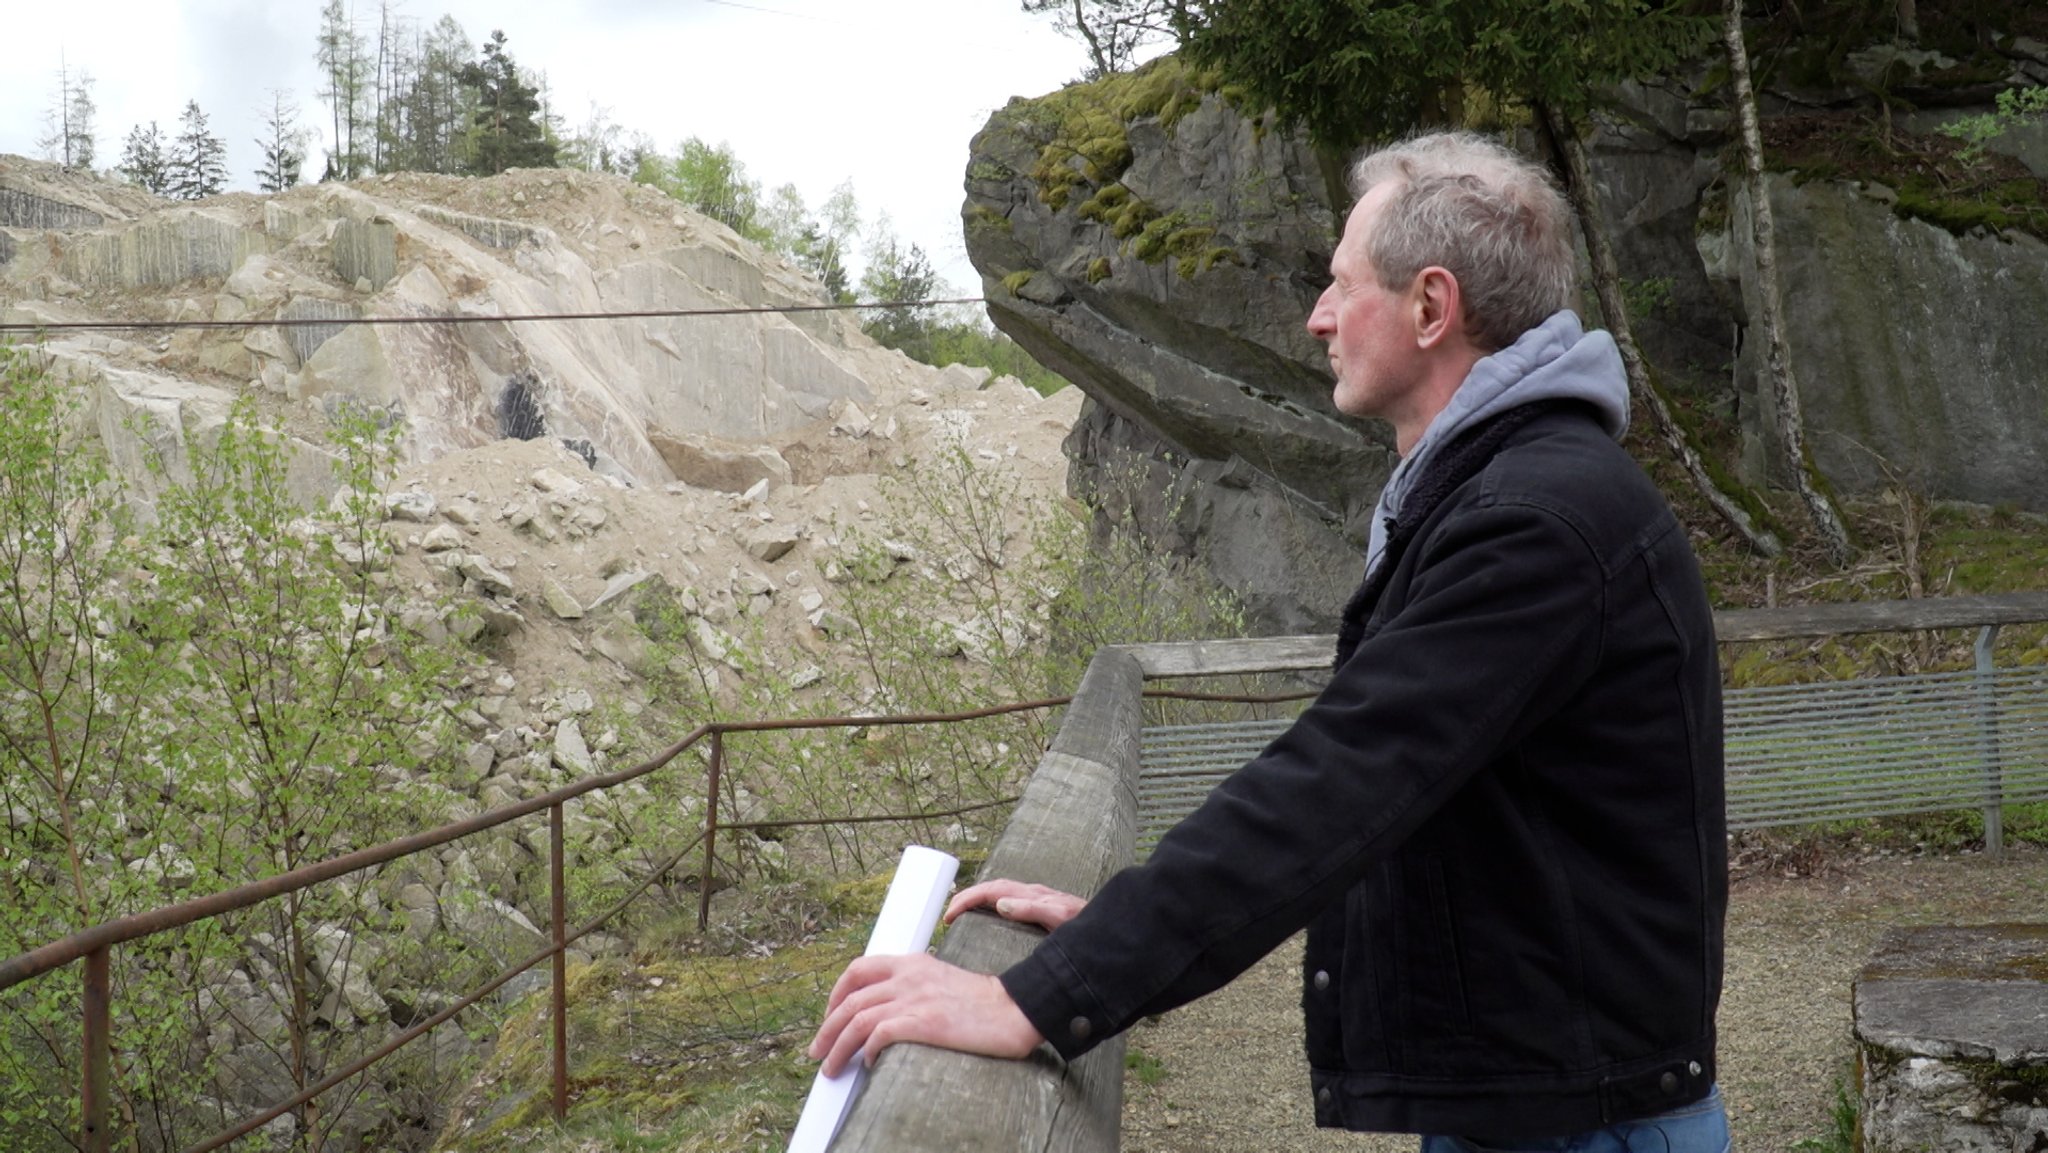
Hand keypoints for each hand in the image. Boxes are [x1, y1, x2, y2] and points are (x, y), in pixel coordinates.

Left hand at [807, 952, 1042, 1076]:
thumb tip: (886, 1015)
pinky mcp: (923, 1022)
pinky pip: (878, 1034)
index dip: (836, 995)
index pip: (858, 970)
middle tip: (817, 1051)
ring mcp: (914, 998)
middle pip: (850, 1000)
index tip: (829, 1017)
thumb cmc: (981, 1003)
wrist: (1013, 1009)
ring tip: (831, 1068)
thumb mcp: (941, 980)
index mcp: (911, 962)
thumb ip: (913, 987)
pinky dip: (865, 1052)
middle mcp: (907, 976)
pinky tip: (868, 1064)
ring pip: (856, 1020)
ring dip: (836, 1048)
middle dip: (826, 1029)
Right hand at [944, 879, 1086, 931]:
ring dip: (978, 903)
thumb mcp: (1059, 919)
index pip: (992, 891)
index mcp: (1032, 895)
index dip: (968, 900)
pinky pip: (1009, 905)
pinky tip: (990, 922)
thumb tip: (1001, 904)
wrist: (1107, 930)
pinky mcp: (1041, 912)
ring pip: (999, 896)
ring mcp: (1037, 902)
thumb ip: (1033, 910)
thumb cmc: (1084, 924)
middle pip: (992, 890)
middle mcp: (1032, 895)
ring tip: (961, 917)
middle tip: (948, 916)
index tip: (951, 915)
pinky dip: (992, 909)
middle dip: (967, 899)